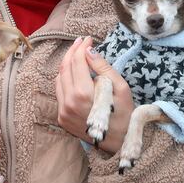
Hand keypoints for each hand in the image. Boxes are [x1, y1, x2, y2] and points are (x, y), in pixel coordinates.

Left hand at [55, 36, 133, 153]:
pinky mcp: (62, 118)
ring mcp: (63, 112)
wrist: (119, 143)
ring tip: (78, 55)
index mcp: (83, 94)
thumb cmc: (125, 114)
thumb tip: (89, 51)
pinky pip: (59, 93)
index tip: (88, 39)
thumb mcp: (120, 88)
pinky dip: (65, 80)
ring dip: (67, 65)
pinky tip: (75, 74)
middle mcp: (68, 103)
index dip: (81, 47)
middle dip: (72, 52)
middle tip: (81, 42)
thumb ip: (103, 68)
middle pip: (64, 68)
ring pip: (58, 79)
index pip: (76, 62)